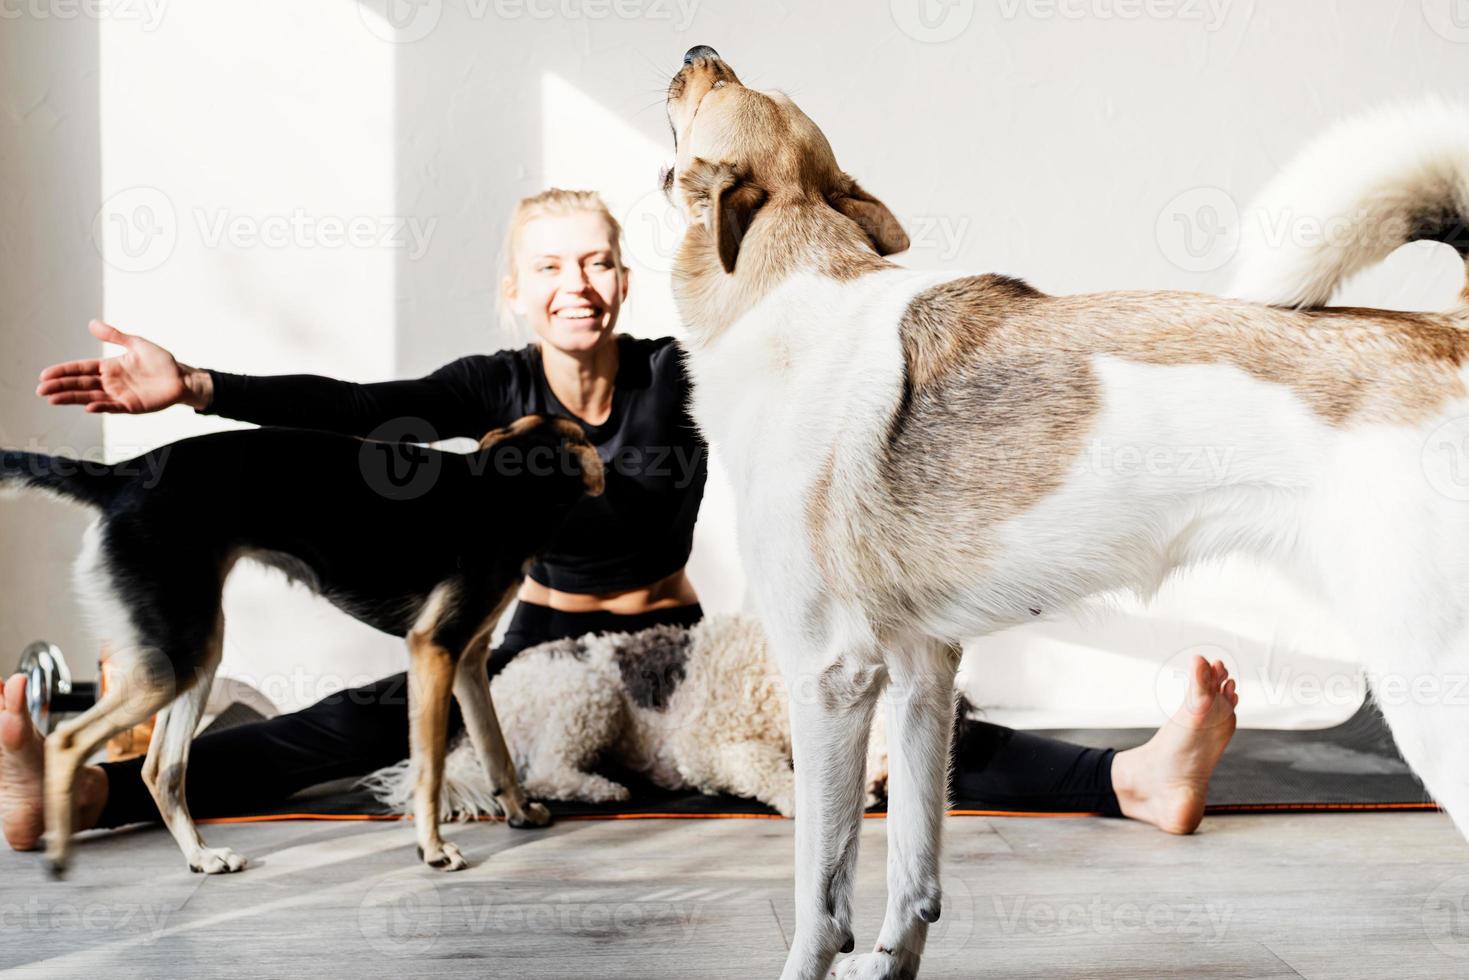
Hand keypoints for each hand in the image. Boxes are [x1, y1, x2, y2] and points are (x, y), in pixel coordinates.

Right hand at [36, 320, 211, 412]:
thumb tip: (92, 324)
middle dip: (60, 386)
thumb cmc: (161, 362)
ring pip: (90, 397)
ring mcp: (119, 395)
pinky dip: (101, 407)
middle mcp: (111, 382)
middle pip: (80, 384)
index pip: (81, 369)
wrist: (182, 377)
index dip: (63, 371)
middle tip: (41, 389)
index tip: (45, 374)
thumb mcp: (136, 344)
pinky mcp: (131, 406)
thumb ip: (115, 336)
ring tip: (53, 399)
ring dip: (72, 398)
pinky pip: (113, 407)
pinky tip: (87, 406)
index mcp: (109, 367)